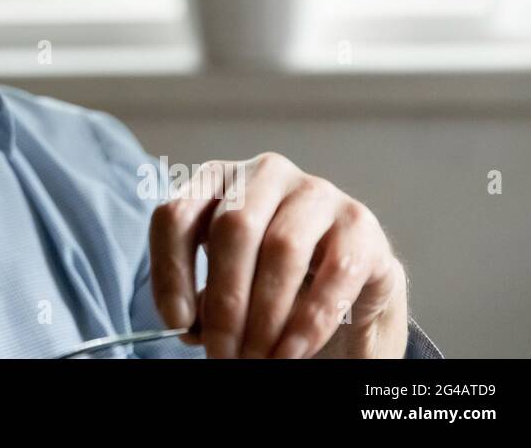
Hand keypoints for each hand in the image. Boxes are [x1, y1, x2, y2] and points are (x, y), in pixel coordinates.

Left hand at [149, 152, 408, 357]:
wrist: (345, 289)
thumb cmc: (271, 281)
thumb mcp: (227, 281)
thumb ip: (202, 296)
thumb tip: (188, 324)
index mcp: (218, 180)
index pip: (176, 215)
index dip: (170, 270)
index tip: (176, 322)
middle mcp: (265, 173)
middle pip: (232, 228)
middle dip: (224, 301)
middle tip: (221, 351)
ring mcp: (317, 192)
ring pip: (281, 247)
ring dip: (265, 315)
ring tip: (255, 357)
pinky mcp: (360, 223)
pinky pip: (334, 272)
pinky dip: (308, 321)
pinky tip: (290, 351)